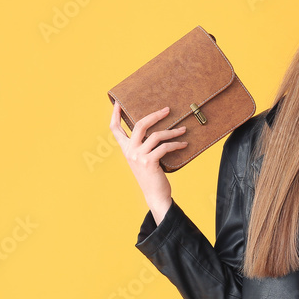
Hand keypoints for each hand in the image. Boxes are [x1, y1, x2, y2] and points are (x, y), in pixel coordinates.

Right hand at [109, 101, 187, 222]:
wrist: (155, 195)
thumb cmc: (151, 176)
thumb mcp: (143, 159)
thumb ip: (143, 146)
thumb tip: (156, 130)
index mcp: (125, 149)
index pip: (115, 129)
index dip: (115, 115)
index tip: (117, 103)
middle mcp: (129, 151)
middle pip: (139, 125)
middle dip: (154, 115)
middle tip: (167, 110)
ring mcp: (138, 156)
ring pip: (156, 136)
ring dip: (172, 132)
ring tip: (183, 130)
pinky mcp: (149, 162)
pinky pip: (164, 147)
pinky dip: (176, 144)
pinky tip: (184, 145)